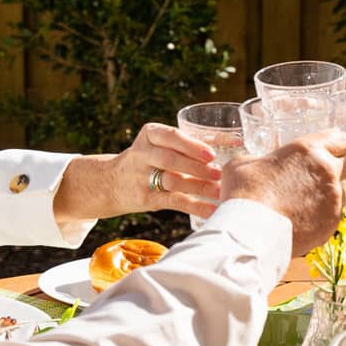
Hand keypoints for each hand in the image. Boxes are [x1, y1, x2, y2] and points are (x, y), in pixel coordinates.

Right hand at [54, 123, 222, 221]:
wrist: (112, 182)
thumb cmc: (151, 159)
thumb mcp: (160, 144)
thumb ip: (190, 143)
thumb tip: (233, 141)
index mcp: (149, 134)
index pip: (171, 136)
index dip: (191, 145)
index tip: (211, 154)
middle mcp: (142, 154)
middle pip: (170, 159)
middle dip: (197, 167)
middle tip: (220, 173)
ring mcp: (141, 177)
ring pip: (172, 181)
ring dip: (198, 187)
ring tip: (220, 192)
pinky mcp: (145, 198)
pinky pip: (173, 202)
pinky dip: (194, 206)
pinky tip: (210, 210)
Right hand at [220, 132, 345, 252]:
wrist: (250, 234)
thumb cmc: (244, 195)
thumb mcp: (241, 164)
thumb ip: (257, 159)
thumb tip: (255, 163)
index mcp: (308, 150)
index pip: (340, 139)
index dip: (334, 144)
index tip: (327, 150)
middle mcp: (327, 172)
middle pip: (342, 165)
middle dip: (328, 170)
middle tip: (307, 178)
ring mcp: (333, 199)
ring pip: (338, 192)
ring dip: (325, 195)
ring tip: (300, 204)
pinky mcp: (332, 223)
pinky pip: (332, 215)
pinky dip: (320, 216)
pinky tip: (300, 220)